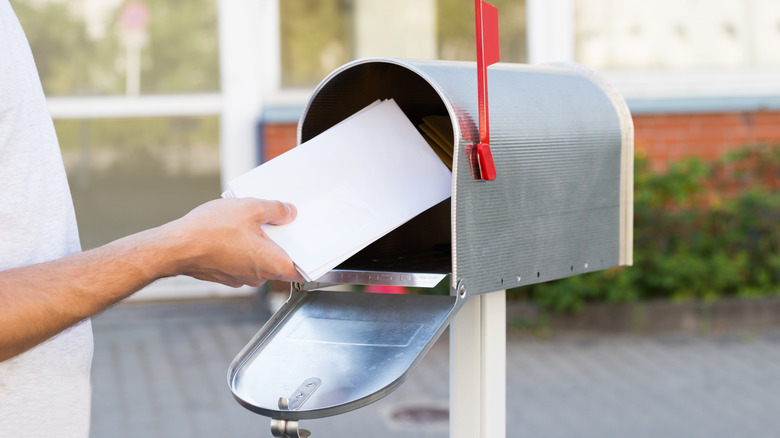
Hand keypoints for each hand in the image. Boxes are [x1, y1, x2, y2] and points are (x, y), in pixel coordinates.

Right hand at [168, 198, 303, 286]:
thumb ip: (276, 210)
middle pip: (280, 261)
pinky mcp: (224, 275)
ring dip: (258, 243)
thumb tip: (289, 212)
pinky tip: (231, 231)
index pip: (301, 270)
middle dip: (280, 242)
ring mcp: (240, 278)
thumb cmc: (210, 232)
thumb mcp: (250, 208)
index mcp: (272, 264)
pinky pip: (241, 261)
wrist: (175, 247)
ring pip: (259, 260)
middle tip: (276, 221)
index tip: (311, 246)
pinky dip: (241, 248)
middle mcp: (258, 277)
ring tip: (248, 222)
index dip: (309, 258)